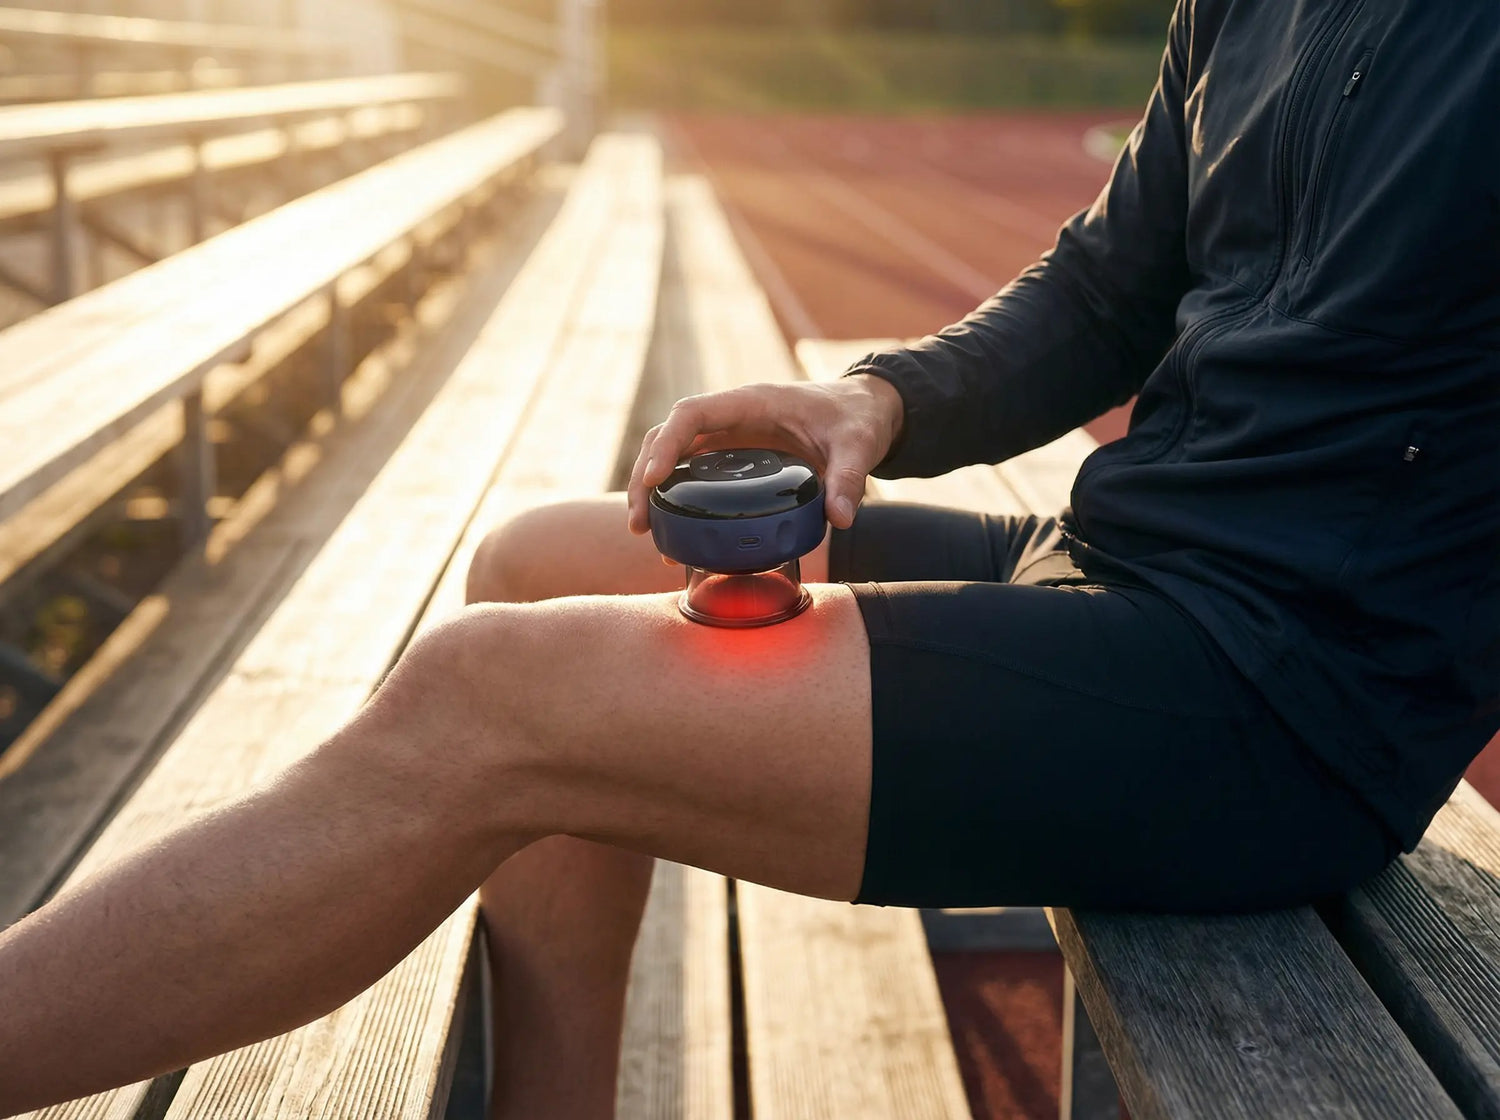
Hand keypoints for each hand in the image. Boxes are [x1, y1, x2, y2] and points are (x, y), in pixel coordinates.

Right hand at [627, 374, 904, 535]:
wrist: (862, 413)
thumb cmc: (855, 419)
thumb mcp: (857, 444)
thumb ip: (849, 477)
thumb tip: (839, 519)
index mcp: (750, 403)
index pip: (691, 414)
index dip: (666, 444)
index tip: (654, 480)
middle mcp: (730, 418)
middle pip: (668, 437)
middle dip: (645, 477)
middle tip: (639, 522)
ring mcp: (728, 438)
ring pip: (673, 456)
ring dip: (651, 490)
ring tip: (644, 531)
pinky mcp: (733, 459)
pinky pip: (692, 473)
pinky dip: (676, 498)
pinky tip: (672, 532)